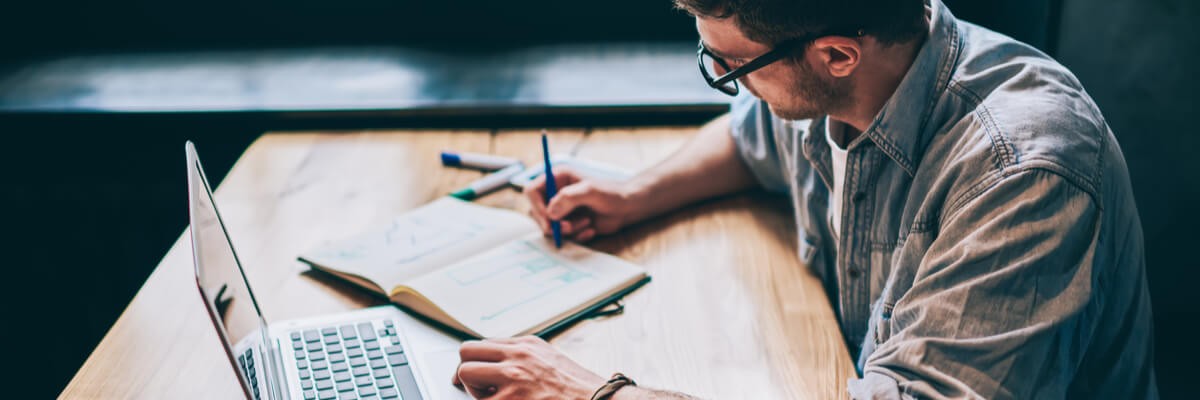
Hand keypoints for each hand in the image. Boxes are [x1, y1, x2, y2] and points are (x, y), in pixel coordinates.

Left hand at [452, 336, 605, 398]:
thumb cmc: (578, 389)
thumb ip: (523, 357)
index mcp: (526, 345)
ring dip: (473, 390)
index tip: (476, 373)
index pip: (483, 344)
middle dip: (466, 371)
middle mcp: (517, 356)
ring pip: (464, 374)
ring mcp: (512, 378)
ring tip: (494, 398)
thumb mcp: (549, 359)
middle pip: (467, 352)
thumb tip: (497, 363)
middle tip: (476, 387)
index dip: (477, 361)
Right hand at [525, 167, 639, 242]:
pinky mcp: (569, 224)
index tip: (548, 218)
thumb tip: (550, 213)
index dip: (536, 205)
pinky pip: (563, 235)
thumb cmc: (611, 193)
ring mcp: (562, 210)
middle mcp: (556, 194)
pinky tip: (590, 229)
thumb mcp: (590, 191)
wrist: (627, 208)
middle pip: (537, 212)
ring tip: (587, 223)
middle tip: (567, 227)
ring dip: (568, 229)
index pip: (532, 191)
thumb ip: (568, 198)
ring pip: (551, 226)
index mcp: (557, 179)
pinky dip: (576, 235)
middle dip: (552, 223)